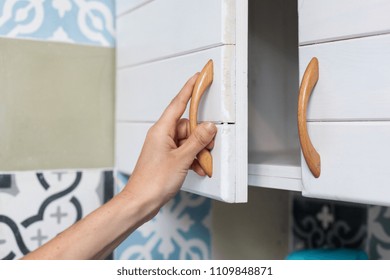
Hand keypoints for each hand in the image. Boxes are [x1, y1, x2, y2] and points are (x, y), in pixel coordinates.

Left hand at [122, 74, 216, 214]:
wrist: (141, 202)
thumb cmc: (153, 182)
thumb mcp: (181, 159)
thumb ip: (197, 141)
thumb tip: (208, 126)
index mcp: (161, 130)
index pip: (178, 103)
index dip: (189, 89)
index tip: (198, 77)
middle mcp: (161, 136)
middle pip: (187, 126)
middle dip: (200, 137)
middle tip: (208, 147)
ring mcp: (163, 147)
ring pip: (187, 141)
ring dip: (197, 151)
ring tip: (200, 163)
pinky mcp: (165, 158)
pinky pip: (183, 152)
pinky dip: (192, 159)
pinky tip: (196, 168)